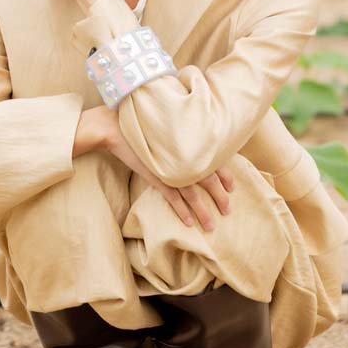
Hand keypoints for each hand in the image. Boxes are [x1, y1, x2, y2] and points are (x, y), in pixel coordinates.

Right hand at [102, 110, 233, 230]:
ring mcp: (169, 167)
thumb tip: (195, 143)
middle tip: (228, 210)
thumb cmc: (143, 121)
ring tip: (210, 226)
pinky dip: (181, 210)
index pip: (215, 160)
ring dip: (203, 211)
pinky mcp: (154, 176)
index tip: (232, 187)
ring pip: (192, 193)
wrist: (115, 125)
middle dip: (220, 197)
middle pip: (209, 179)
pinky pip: (172, 197)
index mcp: (189, 140)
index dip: (226, 175)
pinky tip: (188, 223)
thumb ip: (184, 135)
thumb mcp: (168, 125)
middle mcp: (183, 154)